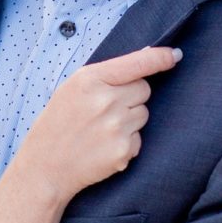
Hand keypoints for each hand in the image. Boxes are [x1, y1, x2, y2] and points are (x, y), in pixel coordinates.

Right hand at [11, 44, 179, 205]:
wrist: (46, 167)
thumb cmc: (58, 123)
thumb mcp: (72, 89)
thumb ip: (106, 74)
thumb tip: (145, 58)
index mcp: (90, 80)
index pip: (138, 62)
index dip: (161, 57)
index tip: (175, 55)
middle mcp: (106, 101)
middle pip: (144, 88)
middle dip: (132, 96)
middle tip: (107, 109)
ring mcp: (116, 127)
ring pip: (144, 113)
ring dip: (130, 119)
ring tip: (102, 129)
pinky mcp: (124, 150)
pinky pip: (139, 138)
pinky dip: (127, 142)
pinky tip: (104, 146)